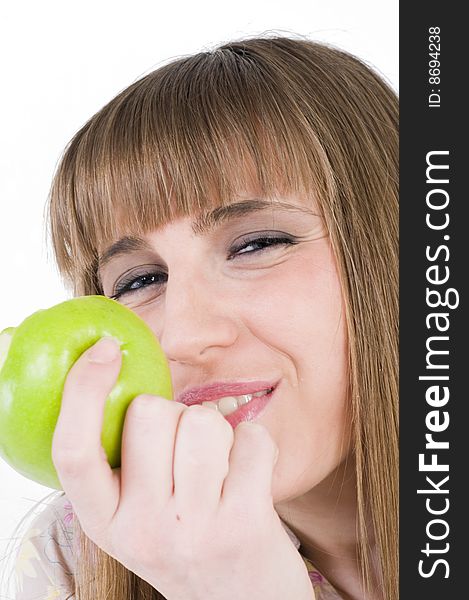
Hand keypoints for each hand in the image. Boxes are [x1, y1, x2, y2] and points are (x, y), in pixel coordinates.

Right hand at [52, 337, 314, 599]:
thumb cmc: (189, 540)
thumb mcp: (139, 514)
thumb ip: (125, 461)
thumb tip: (116, 371)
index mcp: (105, 521)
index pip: (73, 451)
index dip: (81, 391)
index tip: (105, 349)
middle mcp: (142, 529)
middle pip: (150, 413)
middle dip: (175, 414)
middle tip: (187, 452)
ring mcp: (193, 529)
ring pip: (202, 420)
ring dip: (217, 430)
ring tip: (220, 468)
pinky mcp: (244, 523)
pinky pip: (250, 437)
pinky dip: (256, 444)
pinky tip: (251, 477)